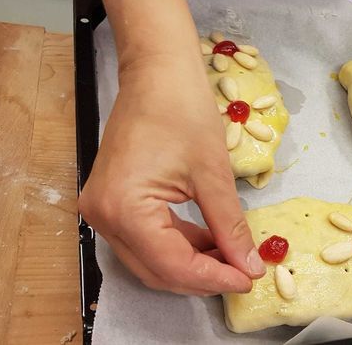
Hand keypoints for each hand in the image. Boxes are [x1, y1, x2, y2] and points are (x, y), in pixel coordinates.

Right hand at [79, 51, 264, 295]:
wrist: (157, 71)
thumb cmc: (182, 109)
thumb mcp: (213, 174)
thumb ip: (230, 226)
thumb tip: (249, 265)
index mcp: (124, 208)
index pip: (172, 264)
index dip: (214, 278)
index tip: (248, 280)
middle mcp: (103, 216)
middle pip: (157, 269)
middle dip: (203, 276)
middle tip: (244, 272)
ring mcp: (102, 209)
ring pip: (150, 258)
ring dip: (191, 262)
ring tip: (233, 257)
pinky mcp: (111, 201)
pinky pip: (145, 238)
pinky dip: (178, 244)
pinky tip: (210, 241)